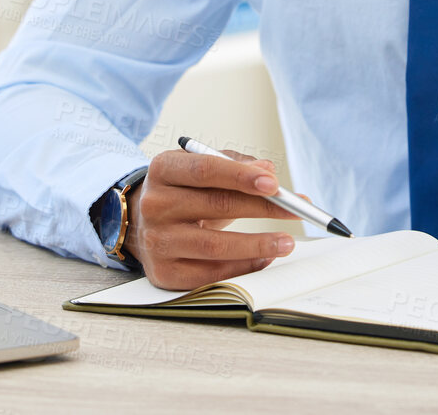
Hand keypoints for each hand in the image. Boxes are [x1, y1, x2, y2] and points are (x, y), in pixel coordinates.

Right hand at [124, 148, 299, 289]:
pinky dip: (242, 267)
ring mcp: (156, 241)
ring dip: (257, 245)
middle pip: (215, 206)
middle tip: (294, 211)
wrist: (143, 224)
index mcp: (163, 169)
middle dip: (262, 209)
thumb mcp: (200, 168)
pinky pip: (210, 274)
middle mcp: (155, 204)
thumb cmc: (182, 192)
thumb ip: (234, 164)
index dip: (241, 176)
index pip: (205, 170)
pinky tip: (263, 259)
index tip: (275, 185)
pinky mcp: (164, 272)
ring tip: (286, 242)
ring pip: (215, 246)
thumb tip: (268, 171)